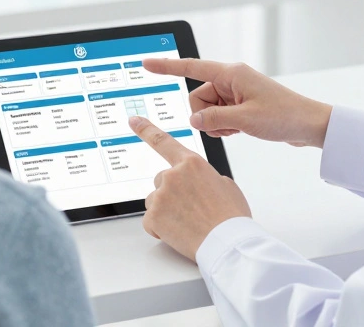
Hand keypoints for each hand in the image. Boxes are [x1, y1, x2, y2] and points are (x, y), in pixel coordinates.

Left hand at [131, 115, 250, 259]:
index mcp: (191, 163)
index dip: (146, 129)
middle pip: (161, 180)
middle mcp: (173, 175)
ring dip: (166, 210)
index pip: (163, 141)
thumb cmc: (231, 216)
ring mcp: (161, 195)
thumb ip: (204, 177)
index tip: (133, 120)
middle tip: (191, 208)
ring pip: (155, 201)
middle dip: (172, 192)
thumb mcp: (225, 185)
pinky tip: (179, 232)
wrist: (227, 243)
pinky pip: (151, 221)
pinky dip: (161, 228)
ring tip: (188, 222)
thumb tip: (197, 183)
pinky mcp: (153, 216)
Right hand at [143, 58, 333, 147]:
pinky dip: (224, 127)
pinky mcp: (240, 106)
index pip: (191, 68)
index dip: (167, 67)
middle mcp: (231, 80)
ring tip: (239, 129)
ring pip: (207, 110)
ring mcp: (236, 93)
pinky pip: (219, 117)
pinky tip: (241, 131)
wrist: (309, 125)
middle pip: (198, 98)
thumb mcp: (245, 121)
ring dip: (216, 124)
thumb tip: (193, 120)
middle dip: (205, 116)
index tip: (146, 63)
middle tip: (229, 126)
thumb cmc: (284, 116)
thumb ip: (214, 119)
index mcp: (231, 74)